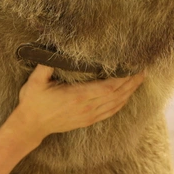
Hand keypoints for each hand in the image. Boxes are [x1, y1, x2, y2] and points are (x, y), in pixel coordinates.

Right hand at [14, 64, 144, 144]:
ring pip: (116, 104)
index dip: (123, 79)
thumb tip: (53, 47)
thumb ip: (46, 64)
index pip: (108, 88)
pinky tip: (126, 96)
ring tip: (139, 80)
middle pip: (116, 95)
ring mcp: (88, 116)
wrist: (30, 126)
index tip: (133, 68)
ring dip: (129, 92)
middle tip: (143, 71)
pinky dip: (121, 103)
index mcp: (77, 96)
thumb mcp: (36, 81)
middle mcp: (86, 107)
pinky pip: (110, 112)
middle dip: (131, 83)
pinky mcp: (87, 121)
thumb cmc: (33, 102)